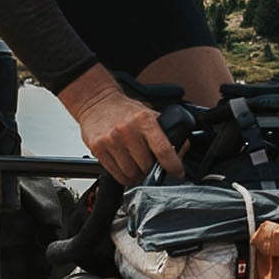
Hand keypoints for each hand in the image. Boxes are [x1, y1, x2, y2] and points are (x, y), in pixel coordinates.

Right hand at [58, 68, 184, 184]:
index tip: (177, 172)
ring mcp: (111, 140)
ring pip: (132, 173)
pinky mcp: (98, 149)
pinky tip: (125, 167)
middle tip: (149, 165)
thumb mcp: (148, 114)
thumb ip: (165, 131)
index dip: (173, 165)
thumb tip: (181, 149)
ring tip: (136, 166)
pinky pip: (117, 174)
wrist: (96, 102)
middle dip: (150, 169)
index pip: (163, 149)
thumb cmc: (124, 110)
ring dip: (137, 175)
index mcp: (144, 120)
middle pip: (146, 166)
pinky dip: (124, 176)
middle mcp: (127, 130)